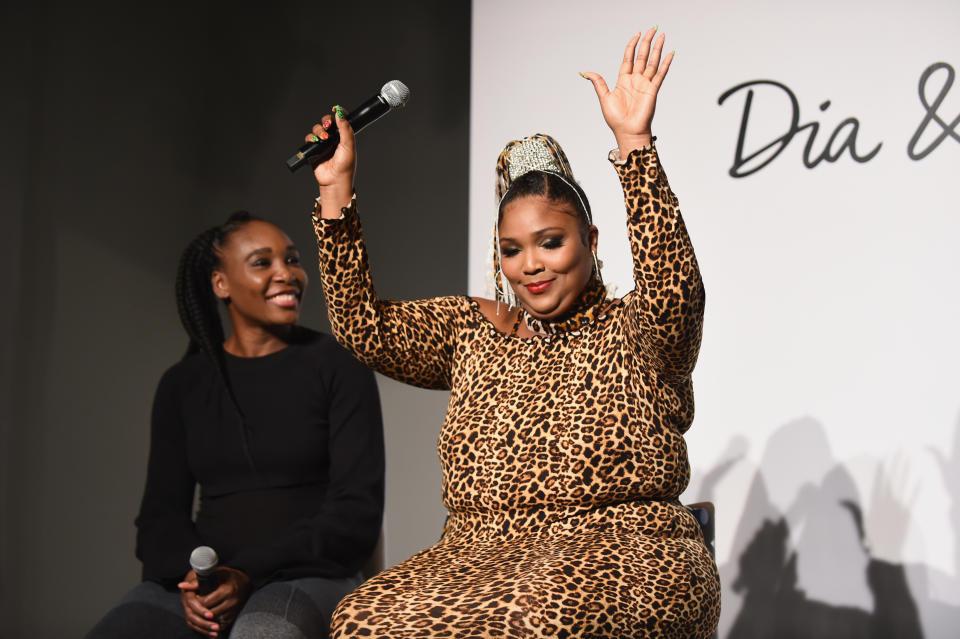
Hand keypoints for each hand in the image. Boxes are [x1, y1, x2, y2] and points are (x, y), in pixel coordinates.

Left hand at [179, 567, 250, 636]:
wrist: (245, 582)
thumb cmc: (228, 576)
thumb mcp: (214, 574)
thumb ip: (197, 581)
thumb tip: (182, 585)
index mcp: (227, 590)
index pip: (205, 602)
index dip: (196, 601)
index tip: (194, 597)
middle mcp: (232, 602)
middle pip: (209, 613)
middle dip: (199, 611)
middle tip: (195, 606)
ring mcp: (234, 610)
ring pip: (214, 621)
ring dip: (205, 618)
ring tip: (201, 611)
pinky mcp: (234, 616)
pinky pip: (220, 625)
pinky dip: (213, 623)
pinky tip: (209, 616)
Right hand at [306, 105, 355, 217]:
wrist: (335, 180)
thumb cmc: (345, 166)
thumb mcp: (349, 145)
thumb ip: (345, 128)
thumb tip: (340, 113)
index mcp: (344, 136)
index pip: (340, 120)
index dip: (337, 114)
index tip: (335, 110)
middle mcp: (334, 138)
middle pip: (327, 121)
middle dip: (326, 121)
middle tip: (328, 127)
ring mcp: (323, 144)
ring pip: (317, 129)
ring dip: (319, 131)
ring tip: (323, 139)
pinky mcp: (314, 150)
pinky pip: (309, 138)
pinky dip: (311, 138)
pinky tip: (315, 142)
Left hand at [580, 27, 673, 155]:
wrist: (627, 132)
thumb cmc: (616, 119)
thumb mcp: (604, 97)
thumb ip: (598, 82)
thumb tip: (585, 72)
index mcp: (623, 80)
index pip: (629, 58)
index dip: (632, 45)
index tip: (637, 34)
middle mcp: (636, 80)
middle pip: (642, 56)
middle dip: (647, 42)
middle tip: (652, 28)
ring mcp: (645, 84)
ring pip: (652, 62)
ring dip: (657, 49)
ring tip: (662, 35)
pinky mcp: (653, 91)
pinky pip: (660, 74)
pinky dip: (665, 64)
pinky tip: (670, 53)